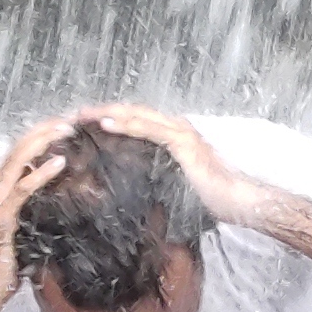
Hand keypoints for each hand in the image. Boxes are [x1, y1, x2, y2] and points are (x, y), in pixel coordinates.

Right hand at [0, 109, 87, 304]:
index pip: (20, 148)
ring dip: (44, 141)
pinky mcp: (0, 216)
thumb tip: (66, 186)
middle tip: (72, 119)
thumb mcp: (25, 220)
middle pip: (19, 146)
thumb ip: (36, 200)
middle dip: (46, 129)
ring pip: (18, 159)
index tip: (67, 122)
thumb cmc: (7, 256)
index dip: (42, 132)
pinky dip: (41, 173)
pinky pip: (23, 189)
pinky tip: (59, 162)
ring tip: (67, 130)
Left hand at [77, 91, 252, 220]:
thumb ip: (156, 176)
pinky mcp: (182, 142)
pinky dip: (127, 125)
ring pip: (137, 115)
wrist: (237, 200)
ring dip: (107, 113)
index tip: (84, 122)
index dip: (110, 118)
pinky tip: (106, 124)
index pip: (136, 120)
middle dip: (102, 111)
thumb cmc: (210, 197)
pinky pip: (149, 129)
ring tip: (82, 115)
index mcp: (172, 134)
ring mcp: (180, 132)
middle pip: (132, 113)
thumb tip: (133, 184)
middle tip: (74, 114)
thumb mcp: (174, 183)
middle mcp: (175, 127)